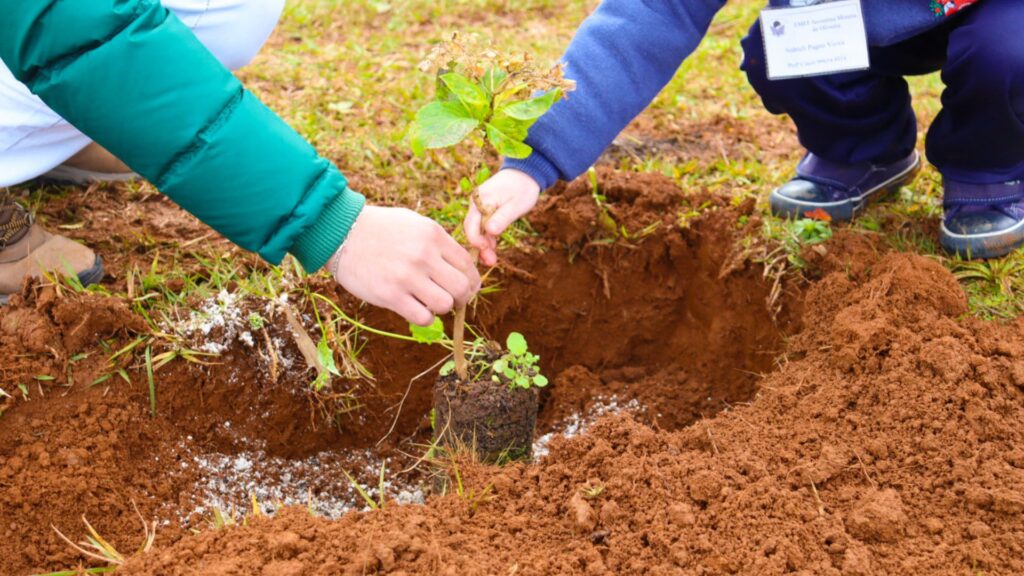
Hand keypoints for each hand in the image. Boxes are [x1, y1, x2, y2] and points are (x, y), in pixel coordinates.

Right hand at [329, 206, 480, 325]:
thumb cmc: (380, 228)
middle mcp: (424, 255)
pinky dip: (424, 318)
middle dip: (462, 297)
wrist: (341, 233)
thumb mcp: (414, 223)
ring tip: (430, 302)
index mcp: (432, 235)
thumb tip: (461, 265)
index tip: (467, 288)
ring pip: (445, 305)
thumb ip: (438, 242)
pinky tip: (415, 308)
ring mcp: (407, 276)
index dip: (472, 280)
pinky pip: (423, 318)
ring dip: (442, 308)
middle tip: (452, 299)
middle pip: (462, 287)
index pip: (467, 265)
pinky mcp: (391, 295)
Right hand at [464, 169, 540, 265]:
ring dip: (483, 245)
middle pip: (471, 229)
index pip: (471, 223)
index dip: (476, 239)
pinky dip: (487, 238)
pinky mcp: (485, 211)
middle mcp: (476, 203)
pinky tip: (492, 250)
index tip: (485, 249)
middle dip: (479, 246)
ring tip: (492, 260)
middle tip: (490, 262)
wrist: (526, 174)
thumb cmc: (523, 188)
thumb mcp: (516, 205)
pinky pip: (483, 227)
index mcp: (481, 200)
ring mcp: (479, 207)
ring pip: (477, 230)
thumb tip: (490, 231)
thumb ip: (502, 218)